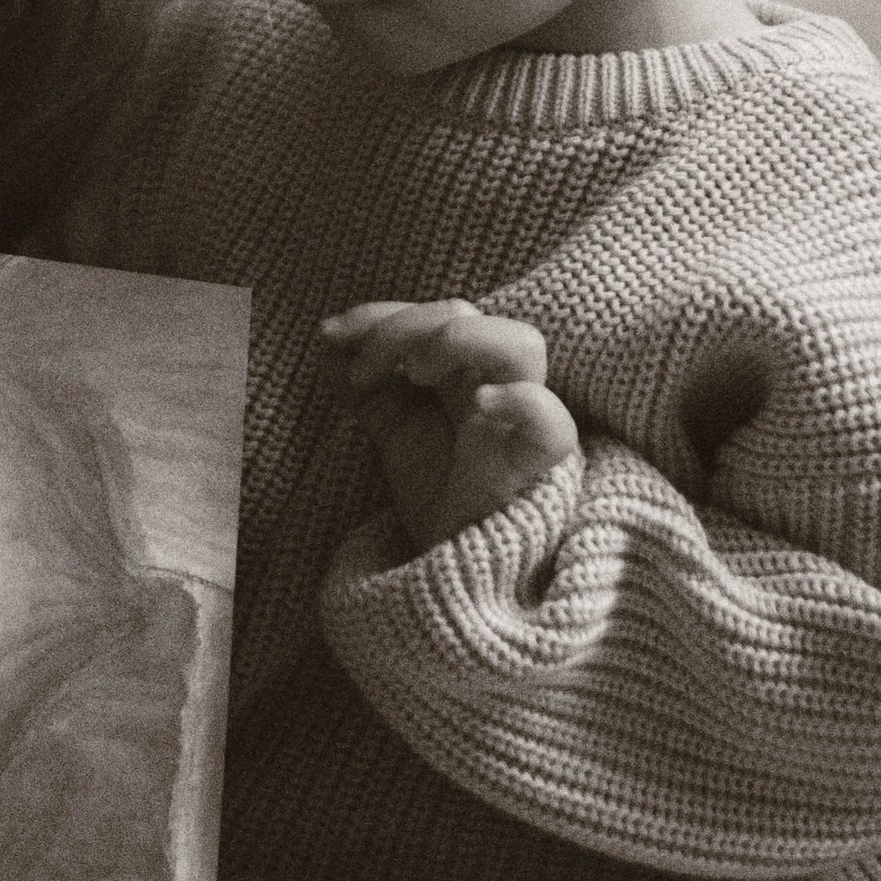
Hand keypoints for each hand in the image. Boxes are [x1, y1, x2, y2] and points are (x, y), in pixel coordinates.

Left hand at [322, 299, 580, 555]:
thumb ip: (362, 382)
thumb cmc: (438, 490)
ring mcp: (515, 421)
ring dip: (458, 339)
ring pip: (521, 344)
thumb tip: (328, 337)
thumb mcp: (391, 426)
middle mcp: (492, 385)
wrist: (457, 568)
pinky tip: (480, 403)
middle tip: (368, 369)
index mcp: (461, 372)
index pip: (432, 313)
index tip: (332, 336)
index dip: (379, 314)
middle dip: (403, 326)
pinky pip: (553, 425)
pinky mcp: (533, 467)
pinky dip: (521, 402)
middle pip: (464, 315)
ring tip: (417, 373)